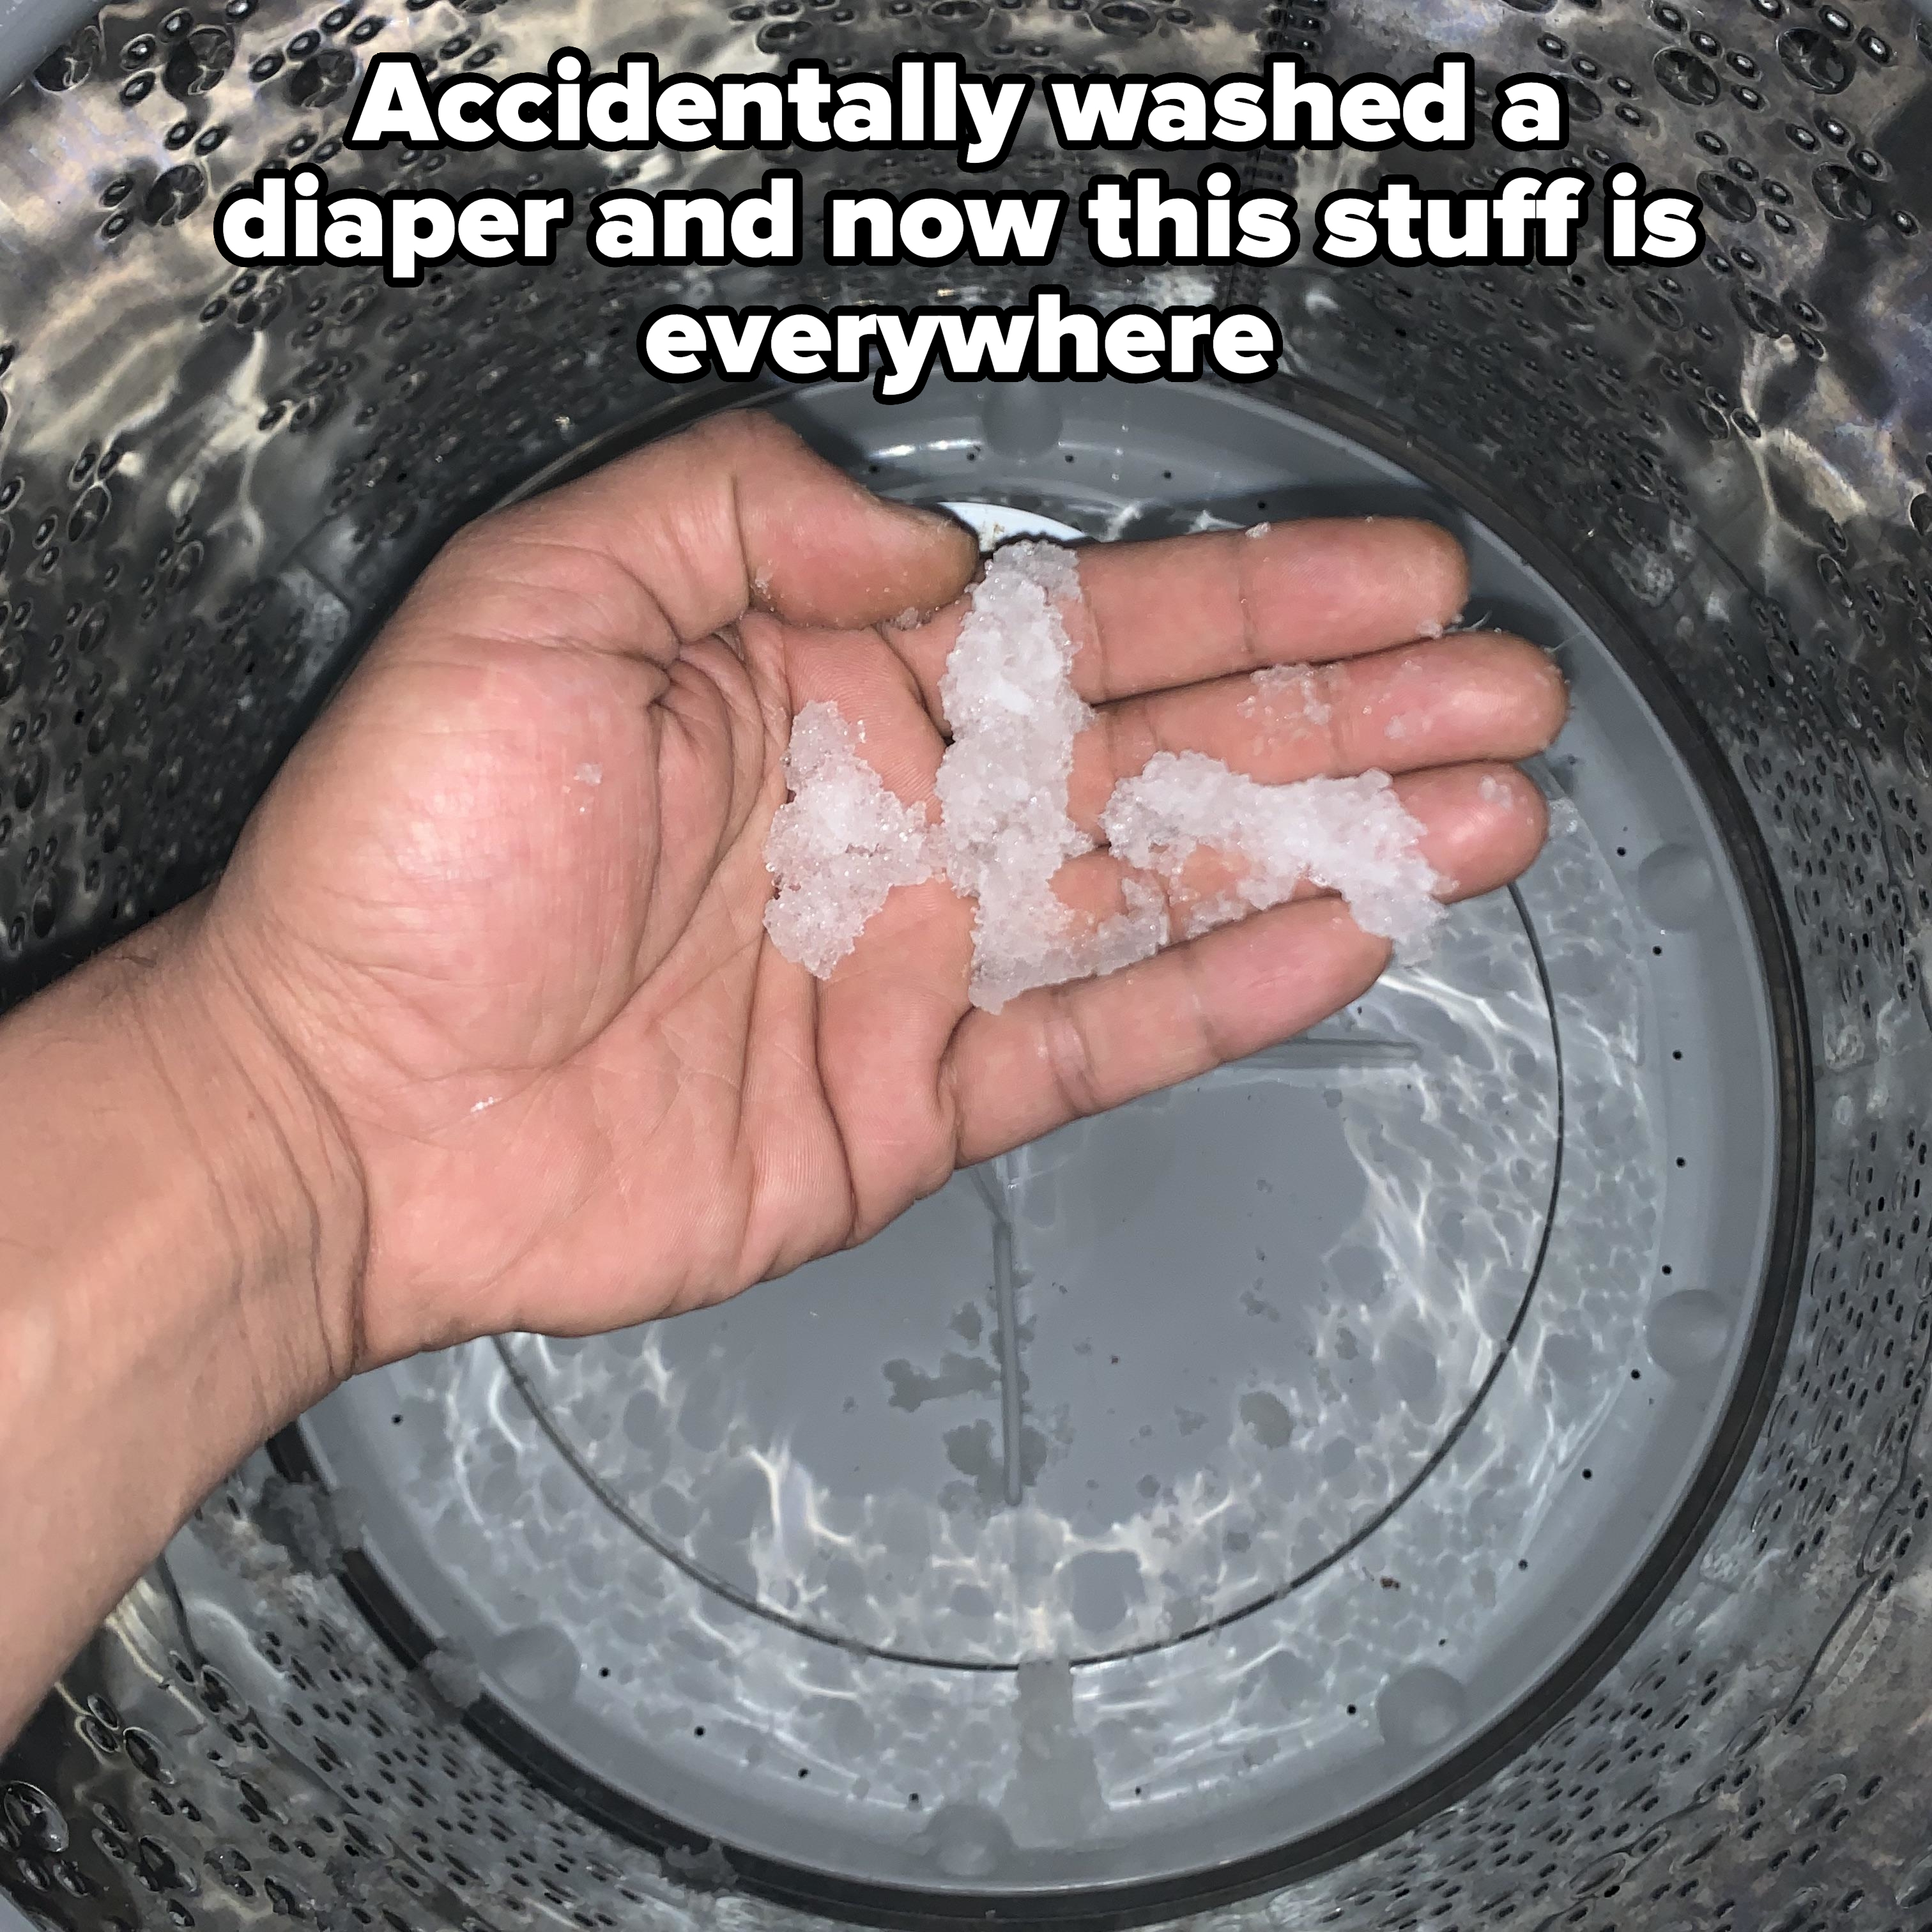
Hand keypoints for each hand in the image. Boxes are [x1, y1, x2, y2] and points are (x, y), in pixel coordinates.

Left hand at [188, 411, 1565, 1374]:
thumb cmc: (405, 859)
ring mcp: (918, 963)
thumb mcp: (542, 601)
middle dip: (1344, 714)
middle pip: (1166, 749)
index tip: (1390, 573)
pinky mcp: (912, 1101)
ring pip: (1165, 889)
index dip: (1248, 593)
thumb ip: (742, 516)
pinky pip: (1095, 1042)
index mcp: (831, 684)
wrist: (342, 1105)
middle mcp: (897, 815)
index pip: (1083, 624)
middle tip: (1497, 692)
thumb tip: (922, 529)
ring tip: (1480, 812)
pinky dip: (1217, 995)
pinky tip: (1337, 941)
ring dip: (1328, 846)